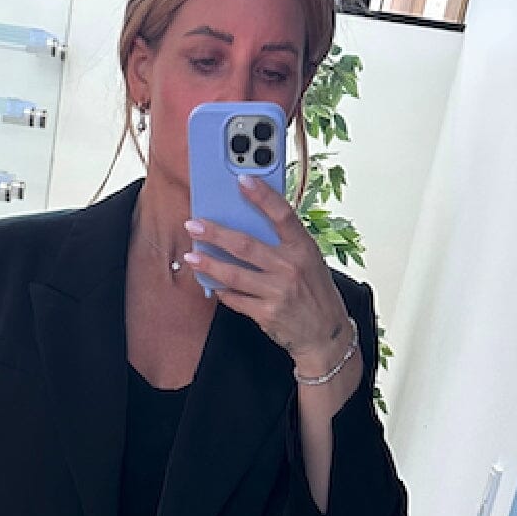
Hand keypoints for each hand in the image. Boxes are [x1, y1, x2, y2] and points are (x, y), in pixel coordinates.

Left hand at [182, 176, 354, 374]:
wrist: (325, 335)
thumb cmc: (315, 293)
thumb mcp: (310, 261)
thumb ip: (285, 244)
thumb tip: (249, 225)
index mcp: (304, 248)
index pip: (282, 215)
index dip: (262, 196)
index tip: (242, 180)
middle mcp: (291, 268)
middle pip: (246, 245)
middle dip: (215, 234)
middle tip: (194, 225)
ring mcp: (278, 292)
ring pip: (234, 274)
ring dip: (209, 264)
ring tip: (192, 256)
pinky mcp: (266, 314)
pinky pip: (236, 299)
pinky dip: (222, 290)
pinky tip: (211, 283)